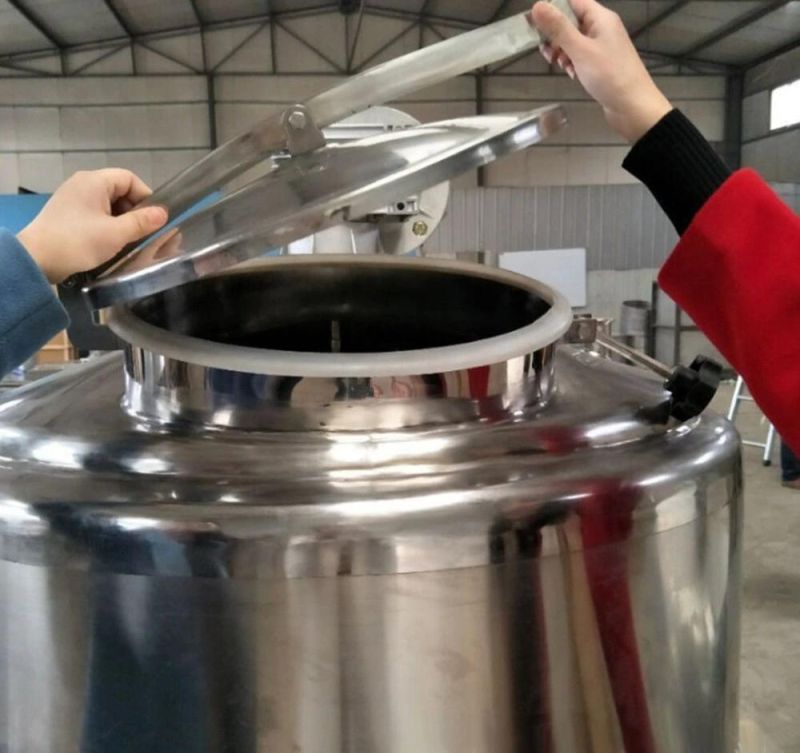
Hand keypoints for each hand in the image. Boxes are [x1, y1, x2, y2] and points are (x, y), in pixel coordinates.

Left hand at [17, 169, 167, 283]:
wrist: (37, 259)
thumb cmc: (79, 242)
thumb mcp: (116, 233)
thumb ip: (142, 222)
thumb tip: (163, 213)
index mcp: (94, 181)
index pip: (130, 179)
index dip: (146, 197)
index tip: (155, 219)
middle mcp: (82, 184)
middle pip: (119, 191)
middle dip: (135, 211)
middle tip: (143, 233)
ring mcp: (72, 198)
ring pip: (108, 204)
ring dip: (122, 220)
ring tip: (129, 240)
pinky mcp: (67, 213)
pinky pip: (95, 213)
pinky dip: (107, 224)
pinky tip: (111, 241)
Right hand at [531, 0, 672, 142]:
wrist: (633, 107)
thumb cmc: (609, 75)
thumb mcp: (580, 49)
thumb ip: (558, 28)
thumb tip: (537, 5)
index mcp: (600, 18)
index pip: (573, 1)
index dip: (553, 8)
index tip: (534, 22)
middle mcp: (602, 28)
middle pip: (572, 21)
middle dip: (556, 35)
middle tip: (546, 51)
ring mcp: (603, 47)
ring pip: (575, 41)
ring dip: (562, 51)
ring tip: (559, 65)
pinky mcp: (601, 64)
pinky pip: (581, 56)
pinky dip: (572, 62)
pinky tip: (571, 74)